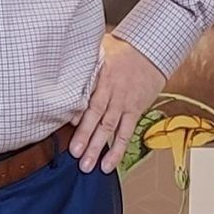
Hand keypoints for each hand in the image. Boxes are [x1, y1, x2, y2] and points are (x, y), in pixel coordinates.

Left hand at [73, 36, 165, 172]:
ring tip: (88, 166)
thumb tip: (61, 65)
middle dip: (86, 136)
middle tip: (75, 154)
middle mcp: (113, 92)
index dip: (80, 110)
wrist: (151, 51)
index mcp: (103, 75)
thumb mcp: (100, 48)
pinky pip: (126, 134)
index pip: (90, 95)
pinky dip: (117, 150)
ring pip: (110, 128)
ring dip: (99, 148)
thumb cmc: (121, 50)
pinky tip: (108, 165)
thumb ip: (84, 60)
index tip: (70, 123)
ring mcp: (124, 104)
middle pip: (98, 116)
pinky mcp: (134, 112)